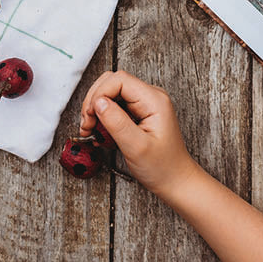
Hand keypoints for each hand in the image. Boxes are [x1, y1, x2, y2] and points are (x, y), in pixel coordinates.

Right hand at [79, 70, 196, 197]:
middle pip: (113, 82)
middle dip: (95, 100)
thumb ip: (116, 122)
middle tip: (87, 124)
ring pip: (111, 91)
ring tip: (90, 129)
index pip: (119, 80)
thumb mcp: (136, 147)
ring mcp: (144, 103)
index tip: (90, 116)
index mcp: (154, 100)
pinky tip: (99, 132)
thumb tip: (98, 101)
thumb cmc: (162, 167)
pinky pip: (115, 103)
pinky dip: (103, 115)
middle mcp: (150, 96)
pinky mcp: (138, 111)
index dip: (99, 94)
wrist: (175, 180)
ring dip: (96, 108)